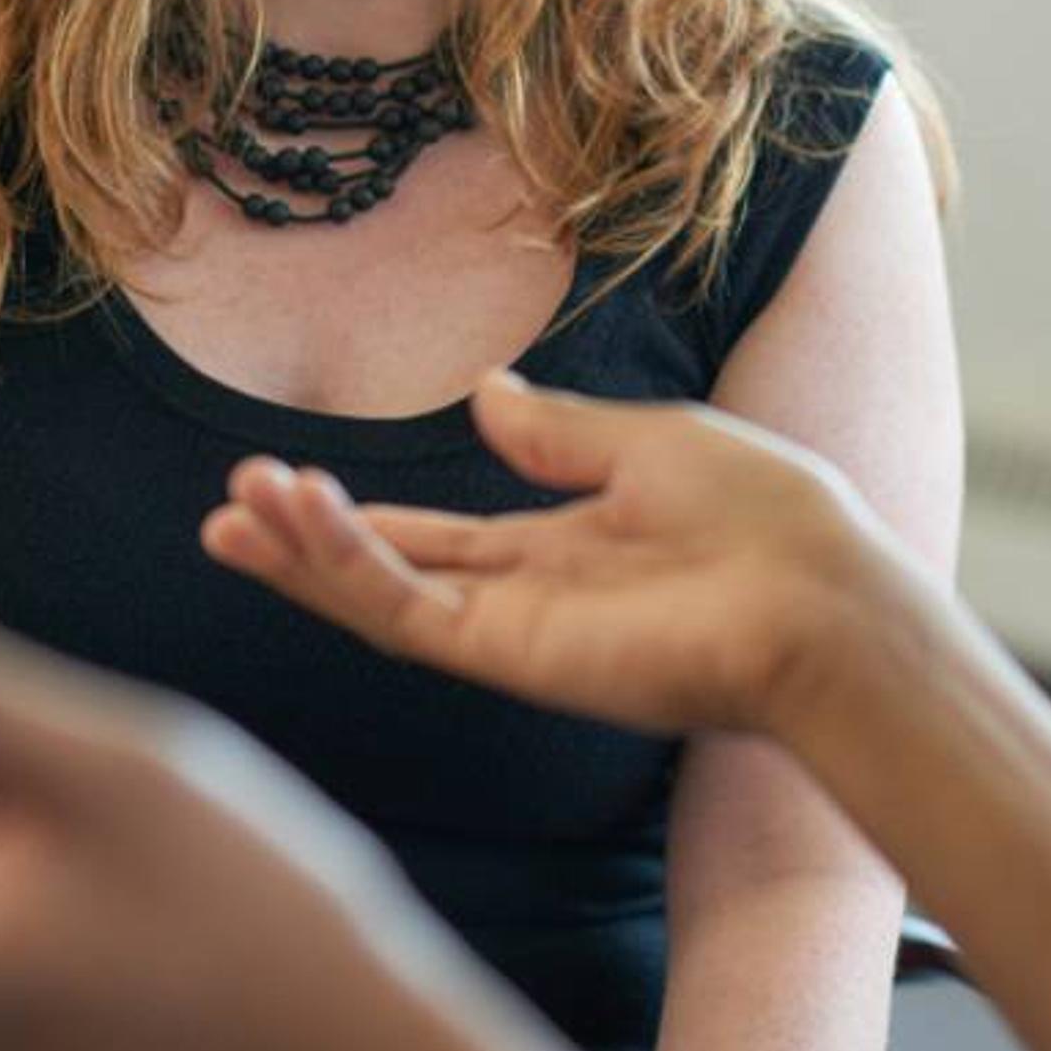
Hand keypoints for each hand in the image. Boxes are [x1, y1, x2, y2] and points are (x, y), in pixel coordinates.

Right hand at [201, 370, 925, 741]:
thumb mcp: (651, 445)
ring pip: (379, 597)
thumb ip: (560, 432)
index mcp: (565, 549)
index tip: (287, 487)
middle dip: (305, 546)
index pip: (437, 539)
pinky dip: (345, 569)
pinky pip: (406, 611)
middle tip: (227, 511)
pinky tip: (296, 520)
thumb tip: (486, 397)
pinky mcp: (513, 654)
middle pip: (388, 575)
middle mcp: (527, 598)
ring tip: (231, 512)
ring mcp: (515, 632)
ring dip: (304, 555)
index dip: (361, 520)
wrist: (823, 597)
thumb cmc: (768, 520)